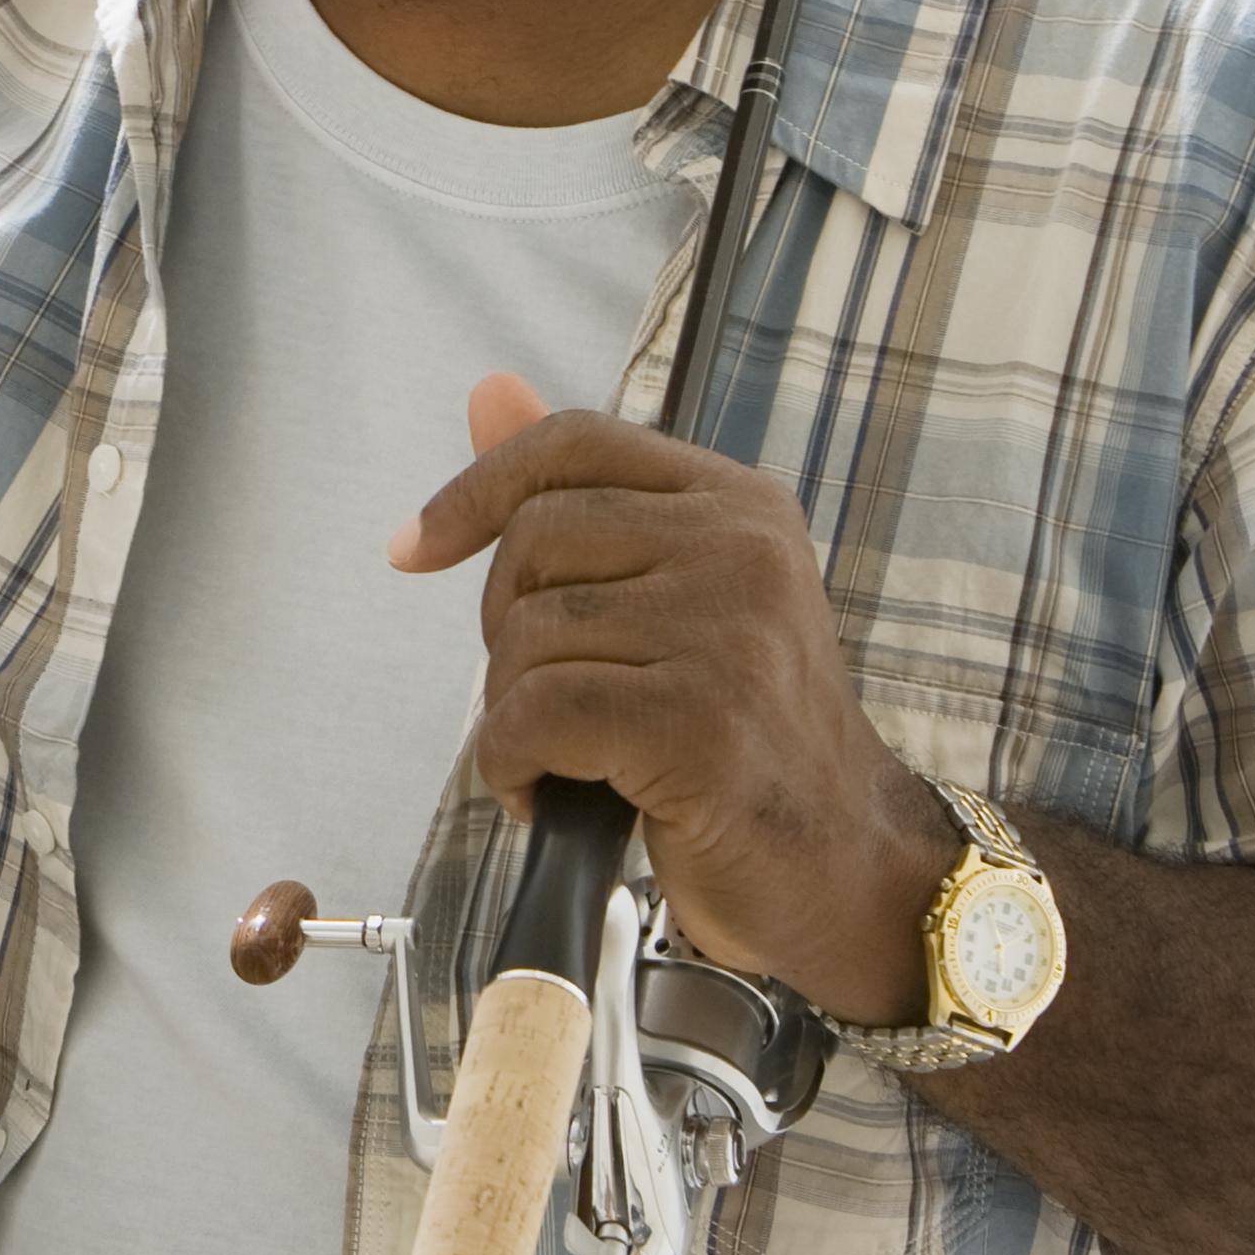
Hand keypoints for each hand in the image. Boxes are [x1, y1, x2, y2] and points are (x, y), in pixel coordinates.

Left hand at [390, 370, 955, 1024]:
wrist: (839, 864)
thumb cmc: (741, 736)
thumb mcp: (674, 596)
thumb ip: (584, 496)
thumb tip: (489, 390)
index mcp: (740, 503)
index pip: (574, 444)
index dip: (477, 489)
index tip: (414, 549)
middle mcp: (743, 551)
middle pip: (534, 541)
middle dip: (507, 629)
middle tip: (555, 700)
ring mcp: (727, 635)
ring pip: (526, 636)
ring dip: (513, 713)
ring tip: (571, 758)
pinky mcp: (698, 725)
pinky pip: (533, 715)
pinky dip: (510, 764)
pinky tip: (545, 794)